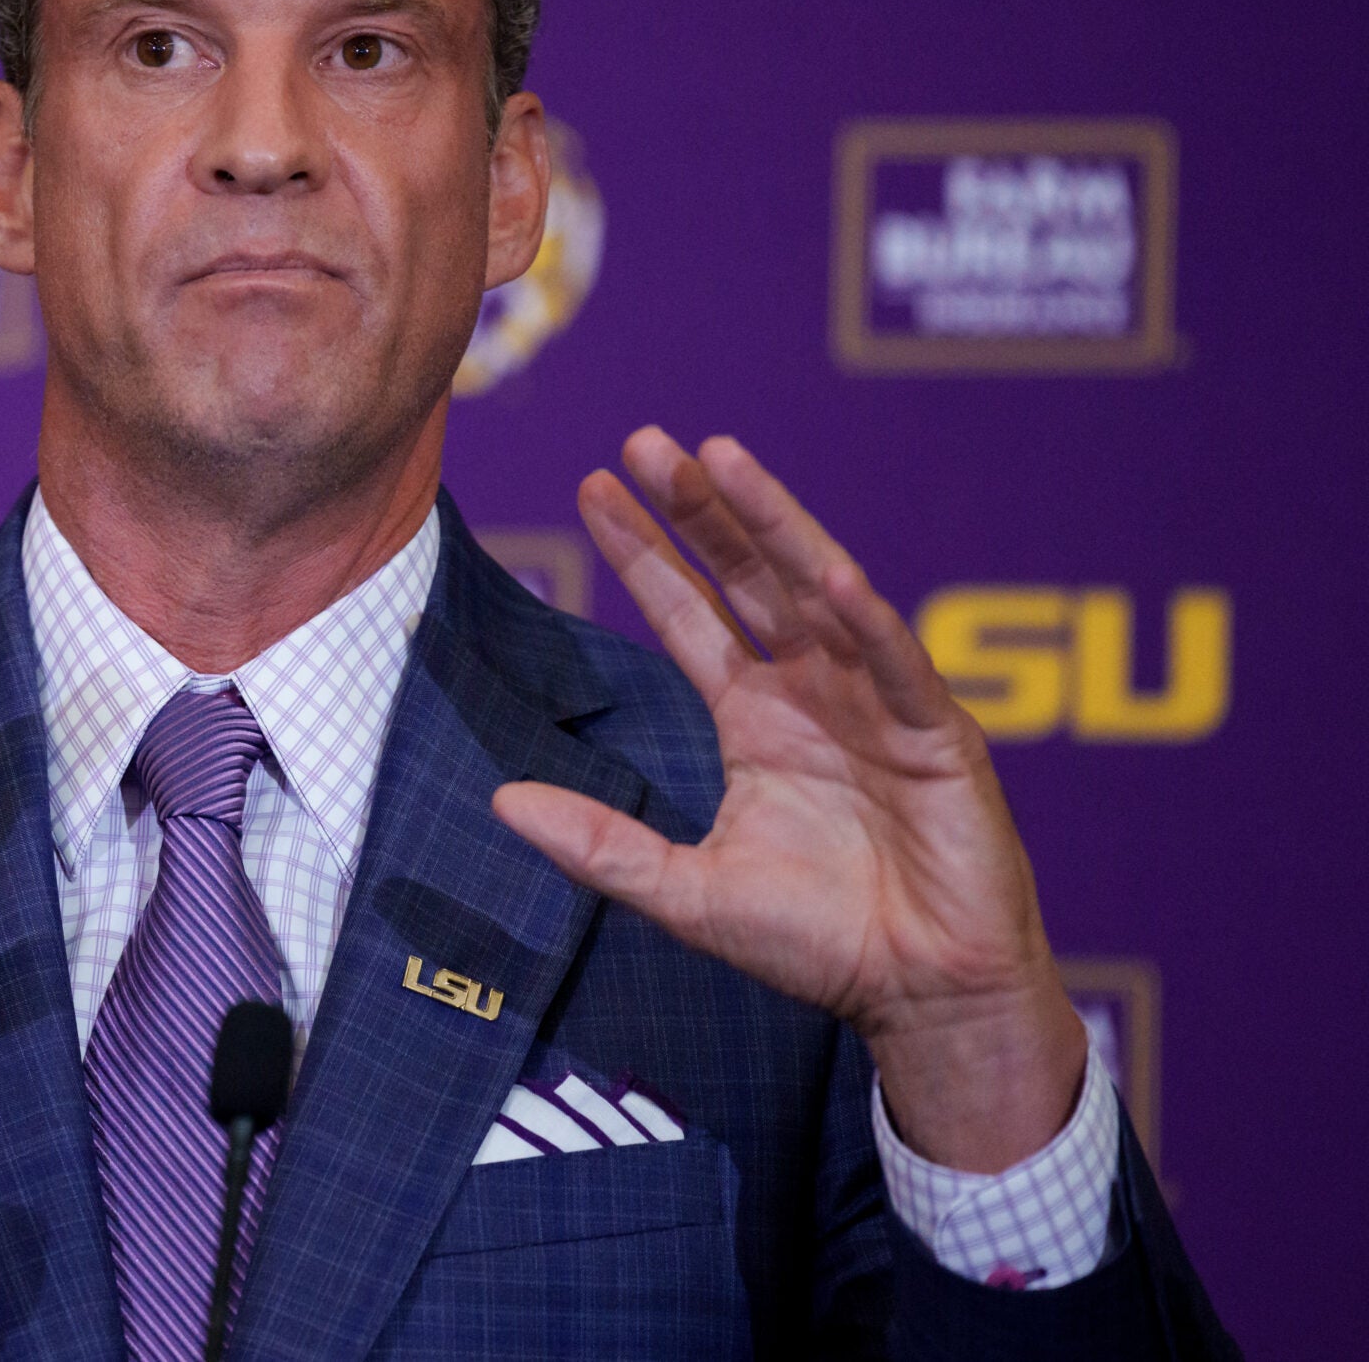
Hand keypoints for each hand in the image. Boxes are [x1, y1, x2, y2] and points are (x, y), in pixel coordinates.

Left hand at [491, 428, 1083, 1172]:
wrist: (922, 995)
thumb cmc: (815, 941)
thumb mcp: (684, 893)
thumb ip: (599, 846)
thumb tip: (499, 804)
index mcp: (755, 716)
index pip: (689, 612)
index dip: (644, 551)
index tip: (593, 487)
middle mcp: (813, 690)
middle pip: (747, 577)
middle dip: (698, 509)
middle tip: (644, 441)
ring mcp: (877, 703)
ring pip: (819, 592)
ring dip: (774, 524)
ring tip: (723, 458)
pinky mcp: (938, 737)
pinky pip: (899, 667)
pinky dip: (871, 622)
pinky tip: (833, 574)